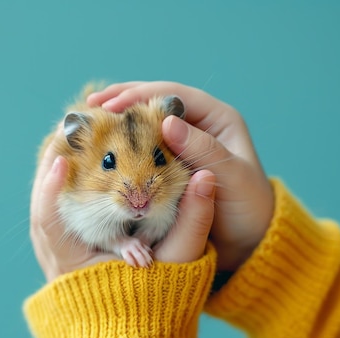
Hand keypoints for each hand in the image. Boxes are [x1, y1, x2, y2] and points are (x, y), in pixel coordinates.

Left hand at [30, 141, 216, 282]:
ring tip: (72, 136)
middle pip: (42, 207)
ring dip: (58, 172)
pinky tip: (78, 160)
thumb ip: (194, 222)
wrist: (140, 331)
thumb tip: (207, 178)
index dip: (51, 189)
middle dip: (53, 166)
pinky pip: (57, 211)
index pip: (48, 222)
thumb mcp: (180, 262)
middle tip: (68, 129)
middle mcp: (59, 262)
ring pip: (47, 207)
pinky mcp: (66, 251)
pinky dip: (65, 184)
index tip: (61, 158)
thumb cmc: (158, 300)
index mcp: (76, 268)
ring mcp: (58, 257)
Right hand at [88, 81, 273, 271]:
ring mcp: (184, 144)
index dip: (141, 95)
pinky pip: (144, 146)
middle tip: (91, 105)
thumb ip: (202, 150)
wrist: (249, 240)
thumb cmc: (248, 208)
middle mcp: (199, 126)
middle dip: (123, 101)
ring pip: (147, 123)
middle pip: (155, 103)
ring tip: (90, 118)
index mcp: (217, 119)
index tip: (111, 104)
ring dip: (119, 120)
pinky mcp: (173, 164)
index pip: (173, 95)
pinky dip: (124, 143)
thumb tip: (166, 122)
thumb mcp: (232, 178)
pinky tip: (103, 145)